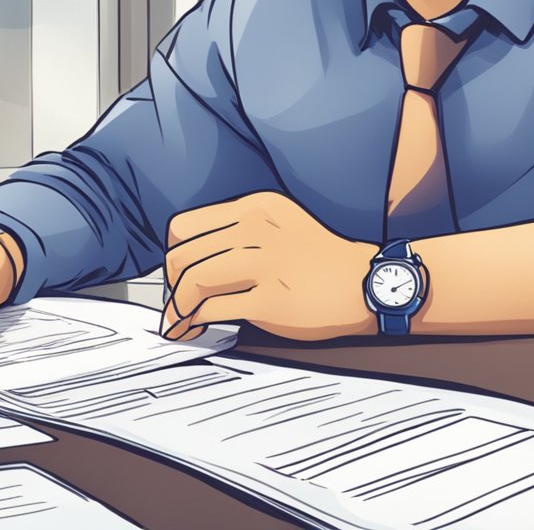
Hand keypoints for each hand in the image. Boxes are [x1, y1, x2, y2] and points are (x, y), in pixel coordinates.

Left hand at [160, 191, 379, 341]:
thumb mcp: (278, 223)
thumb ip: (237, 231)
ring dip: (179, 305)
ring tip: (180, 319)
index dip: (173, 253)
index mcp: (255, 208)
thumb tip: (186, 259)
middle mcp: (257, 230)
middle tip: (177, 300)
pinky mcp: (271, 300)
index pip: (186, 226)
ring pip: (195, 280)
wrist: (362, 283)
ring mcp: (265, 264)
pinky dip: (198, 320)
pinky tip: (198, 326)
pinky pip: (215, 309)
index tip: (176, 272)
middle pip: (184, 255)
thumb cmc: (317, 258)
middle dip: (171, 283)